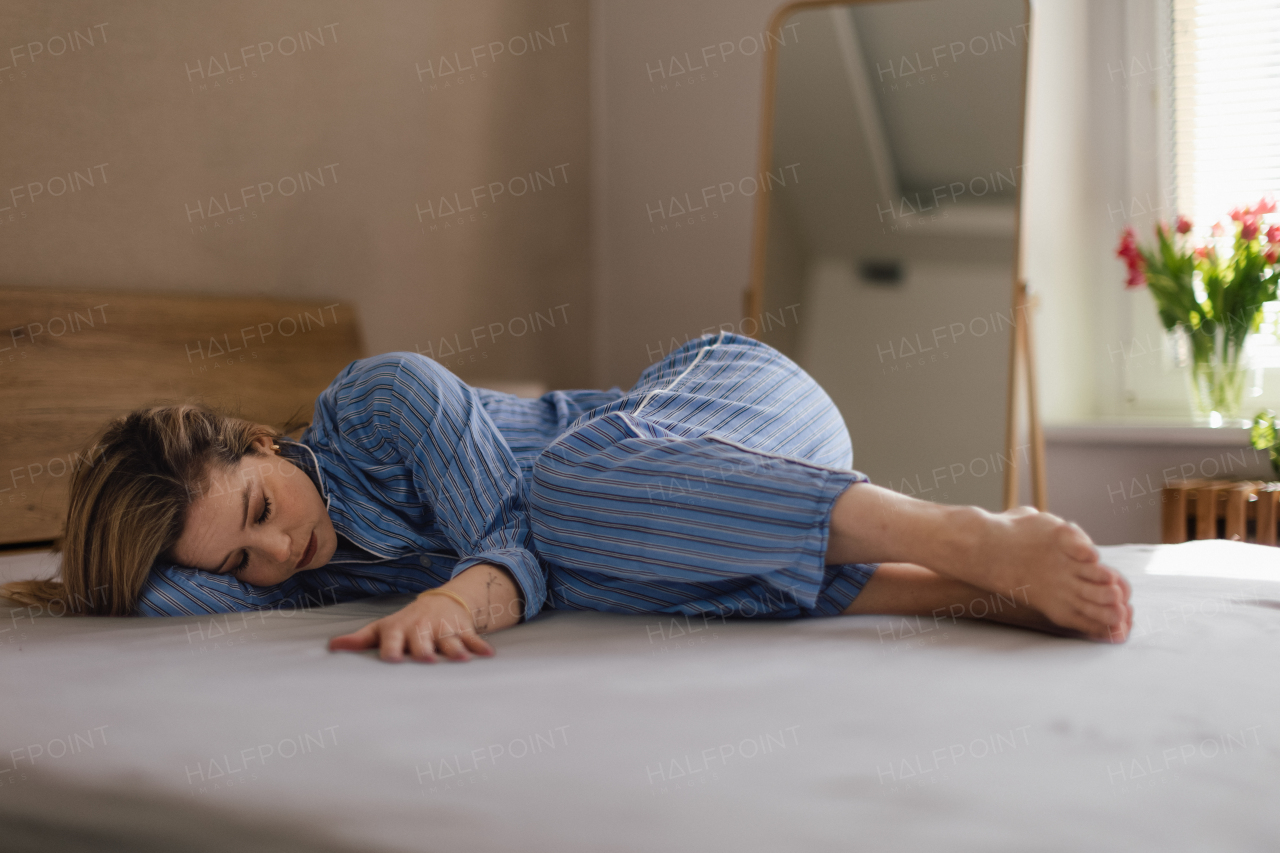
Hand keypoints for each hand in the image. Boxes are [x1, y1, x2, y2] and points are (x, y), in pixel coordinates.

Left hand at [328, 592, 494, 662]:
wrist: (438, 603)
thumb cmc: (405, 624)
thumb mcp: (382, 629)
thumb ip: (360, 640)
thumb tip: (332, 647)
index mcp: (399, 630)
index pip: (393, 639)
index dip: (392, 648)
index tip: (391, 658)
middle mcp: (421, 629)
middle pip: (423, 640)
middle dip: (425, 649)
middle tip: (427, 659)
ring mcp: (443, 629)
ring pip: (450, 640)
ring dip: (456, 648)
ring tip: (461, 659)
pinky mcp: (463, 630)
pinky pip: (473, 639)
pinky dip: (481, 646)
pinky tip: (488, 655)